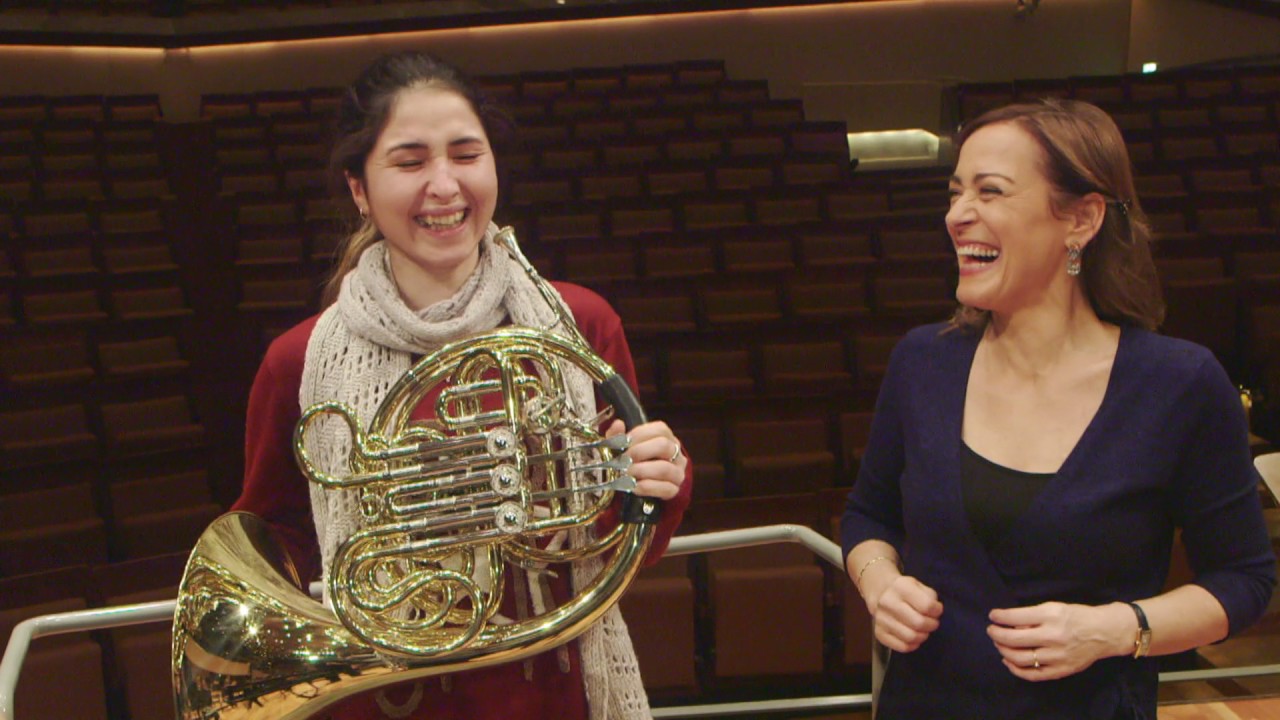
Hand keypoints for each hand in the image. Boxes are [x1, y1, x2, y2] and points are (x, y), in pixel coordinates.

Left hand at [605, 419, 685, 499]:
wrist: (643, 482)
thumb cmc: (635, 459)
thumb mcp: (624, 445)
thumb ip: (619, 434)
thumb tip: (618, 424)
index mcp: (666, 436)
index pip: (659, 429)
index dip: (639, 435)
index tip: (622, 443)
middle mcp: (675, 452)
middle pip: (664, 446)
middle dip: (640, 452)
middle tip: (622, 460)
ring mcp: (677, 471)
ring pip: (665, 468)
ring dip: (642, 471)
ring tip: (626, 474)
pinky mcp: (675, 489)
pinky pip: (665, 488)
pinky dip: (647, 487)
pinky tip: (634, 487)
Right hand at [868, 575, 943, 652]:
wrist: (881, 594)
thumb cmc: (906, 591)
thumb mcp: (919, 586)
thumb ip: (930, 597)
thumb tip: (934, 614)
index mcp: (900, 587)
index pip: (927, 606)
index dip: (937, 611)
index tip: (936, 610)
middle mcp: (888, 602)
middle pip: (919, 623)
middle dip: (931, 625)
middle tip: (932, 623)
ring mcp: (881, 619)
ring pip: (911, 637)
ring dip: (923, 636)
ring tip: (923, 630)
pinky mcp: (879, 633)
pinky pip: (902, 647)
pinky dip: (913, 645)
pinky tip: (914, 638)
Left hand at [987, 602, 1129, 680]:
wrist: (1104, 632)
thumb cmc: (1076, 616)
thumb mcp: (1054, 607)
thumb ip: (1032, 616)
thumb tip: (1009, 624)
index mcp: (1051, 616)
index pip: (1016, 617)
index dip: (1000, 617)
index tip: (992, 615)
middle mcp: (1053, 636)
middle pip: (1014, 639)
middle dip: (996, 634)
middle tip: (991, 630)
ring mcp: (1057, 656)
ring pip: (1020, 658)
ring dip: (1003, 651)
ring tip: (999, 644)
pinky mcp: (1061, 670)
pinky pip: (1032, 674)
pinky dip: (1016, 669)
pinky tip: (1008, 661)